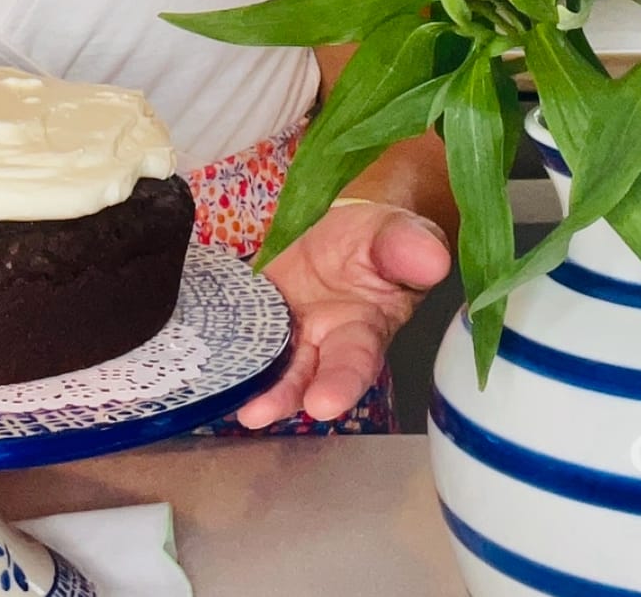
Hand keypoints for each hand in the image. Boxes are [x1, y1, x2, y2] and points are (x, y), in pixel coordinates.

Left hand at [237, 201, 451, 427]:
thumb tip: (431, 257)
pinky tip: (208, 356)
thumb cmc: (379, 238)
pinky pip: (241, 331)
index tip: (323, 404)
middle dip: (286, 394)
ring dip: (255, 384)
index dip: (340, 384)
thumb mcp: (395, 234)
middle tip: (259, 414)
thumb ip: (407, 247)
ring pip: (273, 363)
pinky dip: (226, 344)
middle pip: (306, 375)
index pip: (356, 362)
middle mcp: (325, 341)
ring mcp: (290, 330)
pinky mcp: (259, 313)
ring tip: (237, 404)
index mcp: (365, 328)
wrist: (348, 226)